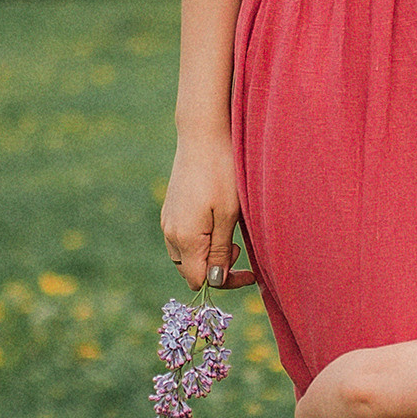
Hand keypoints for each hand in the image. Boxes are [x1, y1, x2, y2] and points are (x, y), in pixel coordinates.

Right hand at [160, 133, 253, 289]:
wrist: (202, 135)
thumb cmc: (221, 172)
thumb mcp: (229, 215)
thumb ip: (220, 252)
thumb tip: (215, 280)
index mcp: (185, 238)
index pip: (200, 281)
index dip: (225, 282)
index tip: (249, 272)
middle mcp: (171, 233)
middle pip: (191, 271)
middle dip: (216, 269)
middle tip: (237, 247)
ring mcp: (168, 220)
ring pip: (186, 256)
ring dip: (208, 255)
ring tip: (228, 233)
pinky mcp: (170, 209)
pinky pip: (182, 239)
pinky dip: (200, 241)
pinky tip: (215, 223)